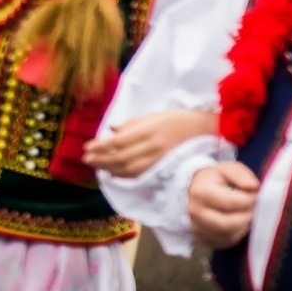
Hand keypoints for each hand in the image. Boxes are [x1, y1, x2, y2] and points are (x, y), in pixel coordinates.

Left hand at [85, 110, 217, 177]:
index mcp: (150, 131)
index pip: (120, 142)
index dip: (101, 147)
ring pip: (129, 169)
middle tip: (86, 159)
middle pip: (121, 157)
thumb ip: (132, 124)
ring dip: (110, 169)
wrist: (205, 130)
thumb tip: (112, 131)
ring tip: (97, 166)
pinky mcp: (164, 167)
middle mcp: (153, 147)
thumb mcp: (154, 115)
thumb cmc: (178, 119)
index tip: (87, 147)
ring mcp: (159, 159)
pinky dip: (124, 175)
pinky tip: (114, 173)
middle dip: (101, 159)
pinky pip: (140, 174)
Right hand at [188, 162, 258, 248]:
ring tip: (246, 214)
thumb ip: (241, 175)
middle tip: (253, 208)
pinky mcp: (203, 239)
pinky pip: (225, 243)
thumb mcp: (228, 169)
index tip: (255, 195)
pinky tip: (239, 223)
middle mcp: (195, 213)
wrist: (195, 189)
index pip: (230, 202)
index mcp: (201, 192)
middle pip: (227, 224)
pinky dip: (237, 235)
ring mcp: (197, 228)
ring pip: (227, 236)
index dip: (249, 200)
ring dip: (243, 227)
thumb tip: (253, 187)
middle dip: (246, 217)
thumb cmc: (215, 179)